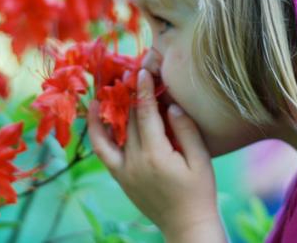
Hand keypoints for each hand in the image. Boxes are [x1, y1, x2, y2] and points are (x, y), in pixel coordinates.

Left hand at [87, 69, 225, 241]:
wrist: (186, 225)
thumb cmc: (199, 193)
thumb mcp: (201, 161)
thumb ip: (186, 131)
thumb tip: (171, 105)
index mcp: (156, 155)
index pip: (146, 114)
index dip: (143, 90)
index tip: (142, 71)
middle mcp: (135, 161)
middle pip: (130, 119)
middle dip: (131, 94)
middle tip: (132, 73)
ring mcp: (124, 170)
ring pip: (115, 131)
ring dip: (113, 108)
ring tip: (110, 87)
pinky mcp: (120, 177)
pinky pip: (102, 150)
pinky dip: (96, 131)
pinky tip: (96, 114)